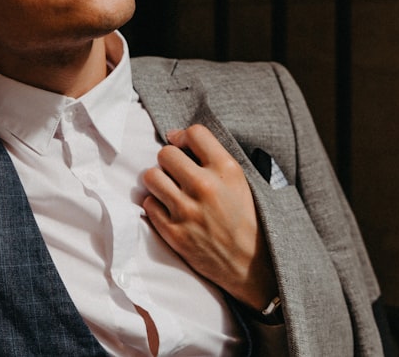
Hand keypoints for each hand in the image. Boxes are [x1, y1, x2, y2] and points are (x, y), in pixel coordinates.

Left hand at [142, 124, 277, 311]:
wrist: (250, 266)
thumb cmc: (245, 220)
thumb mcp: (241, 182)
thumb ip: (214, 158)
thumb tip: (176, 137)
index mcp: (227, 170)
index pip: (194, 133)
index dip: (183, 137)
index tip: (182, 146)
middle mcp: (205, 186)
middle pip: (165, 153)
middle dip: (169, 161)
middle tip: (176, 173)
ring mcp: (187, 210)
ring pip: (151, 176)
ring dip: (158, 181)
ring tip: (169, 190)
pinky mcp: (173, 232)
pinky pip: (148, 204)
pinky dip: (156, 205)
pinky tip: (169, 210)